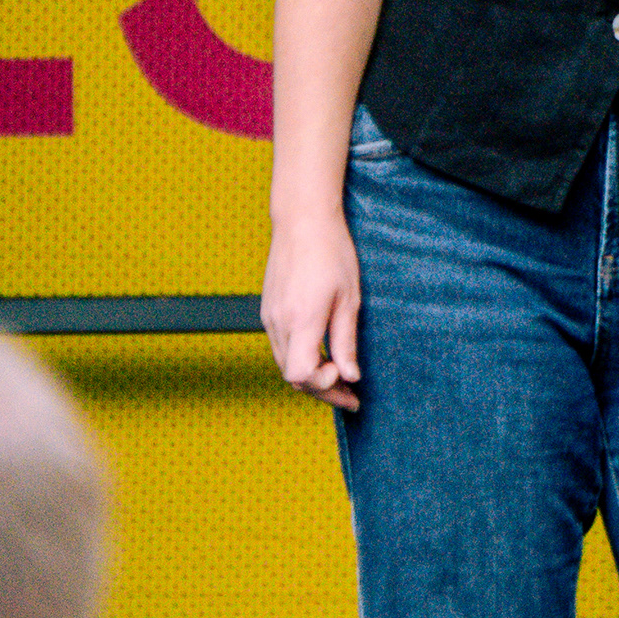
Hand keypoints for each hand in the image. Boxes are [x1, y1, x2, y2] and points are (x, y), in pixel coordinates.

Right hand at [262, 215, 362, 411]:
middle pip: (293, 377)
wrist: (301, 220)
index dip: (324, 386)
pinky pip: (281, 348)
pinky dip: (300, 360)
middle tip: (350, 397)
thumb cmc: (331, 253)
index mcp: (301, 319)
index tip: (346, 377)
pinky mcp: (267, 312)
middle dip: (322, 391)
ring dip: (311, 377)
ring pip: (285, 365)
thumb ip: (346, 341)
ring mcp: (269, 317)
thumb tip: (351, 376)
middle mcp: (279, 322)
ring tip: (339, 379)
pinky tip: (321, 357)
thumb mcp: (349, 298)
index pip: (301, 375)